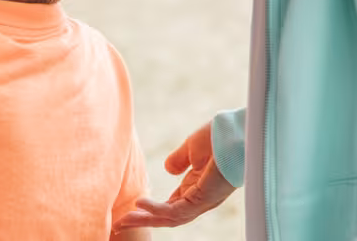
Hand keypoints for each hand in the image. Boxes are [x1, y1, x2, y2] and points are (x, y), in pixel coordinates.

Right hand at [114, 122, 235, 229]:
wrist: (236, 131)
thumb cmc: (220, 137)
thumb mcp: (191, 148)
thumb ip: (179, 160)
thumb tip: (167, 169)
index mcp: (196, 188)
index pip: (170, 206)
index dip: (150, 210)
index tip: (130, 210)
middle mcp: (199, 199)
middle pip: (167, 217)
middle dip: (143, 221)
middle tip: (119, 224)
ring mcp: (202, 200)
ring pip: (170, 218)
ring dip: (145, 220)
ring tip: (124, 220)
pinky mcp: (203, 197)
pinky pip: (176, 210)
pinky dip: (156, 209)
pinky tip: (140, 204)